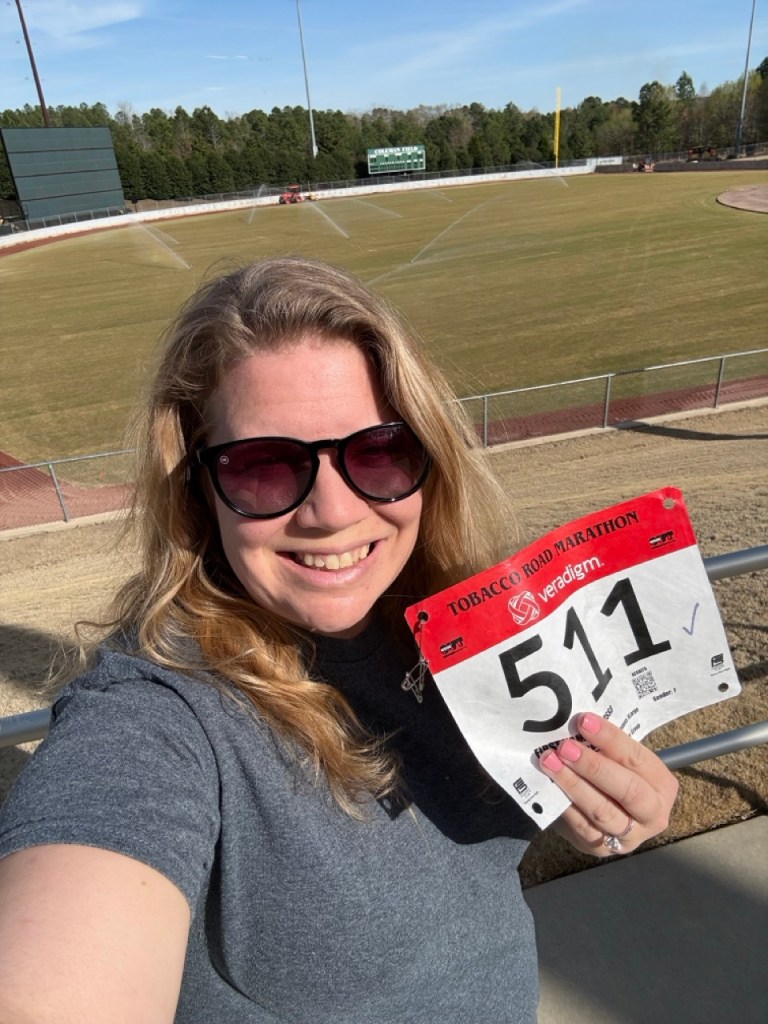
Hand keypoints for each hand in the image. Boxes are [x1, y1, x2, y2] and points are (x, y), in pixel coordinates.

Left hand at [538, 711, 678, 856]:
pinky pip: (583, 828)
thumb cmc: (616, 773)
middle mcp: (653, 815)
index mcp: (662, 785)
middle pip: (628, 790)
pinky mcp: (603, 848)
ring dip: (573, 784)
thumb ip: (607, 747)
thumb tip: (577, 724)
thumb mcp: (620, 760)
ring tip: (550, 762)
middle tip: (564, 747)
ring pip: (602, 811)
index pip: (637, 759)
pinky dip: (565, 804)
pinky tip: (549, 785)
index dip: (610, 739)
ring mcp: (630, 836)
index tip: (583, 721)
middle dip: (593, 766)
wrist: (611, 810)